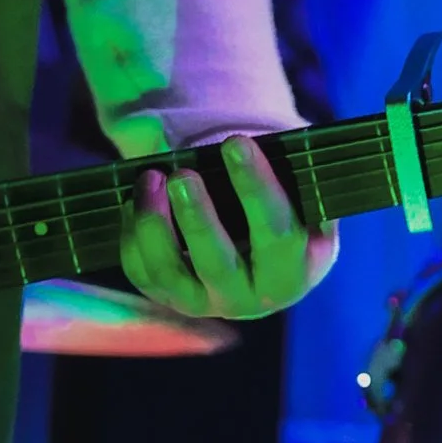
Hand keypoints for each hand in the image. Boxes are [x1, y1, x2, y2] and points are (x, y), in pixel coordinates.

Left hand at [118, 134, 338, 320]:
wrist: (264, 269)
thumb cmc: (290, 222)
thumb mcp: (307, 210)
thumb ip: (299, 187)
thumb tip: (290, 139)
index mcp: (291, 276)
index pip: (278, 233)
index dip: (256, 186)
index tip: (236, 142)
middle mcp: (246, 300)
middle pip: (218, 263)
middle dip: (197, 216)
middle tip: (182, 174)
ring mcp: (202, 303)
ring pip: (169, 272)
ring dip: (155, 224)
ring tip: (151, 178)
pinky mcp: (166, 298)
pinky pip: (142, 271)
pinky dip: (133, 234)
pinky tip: (136, 199)